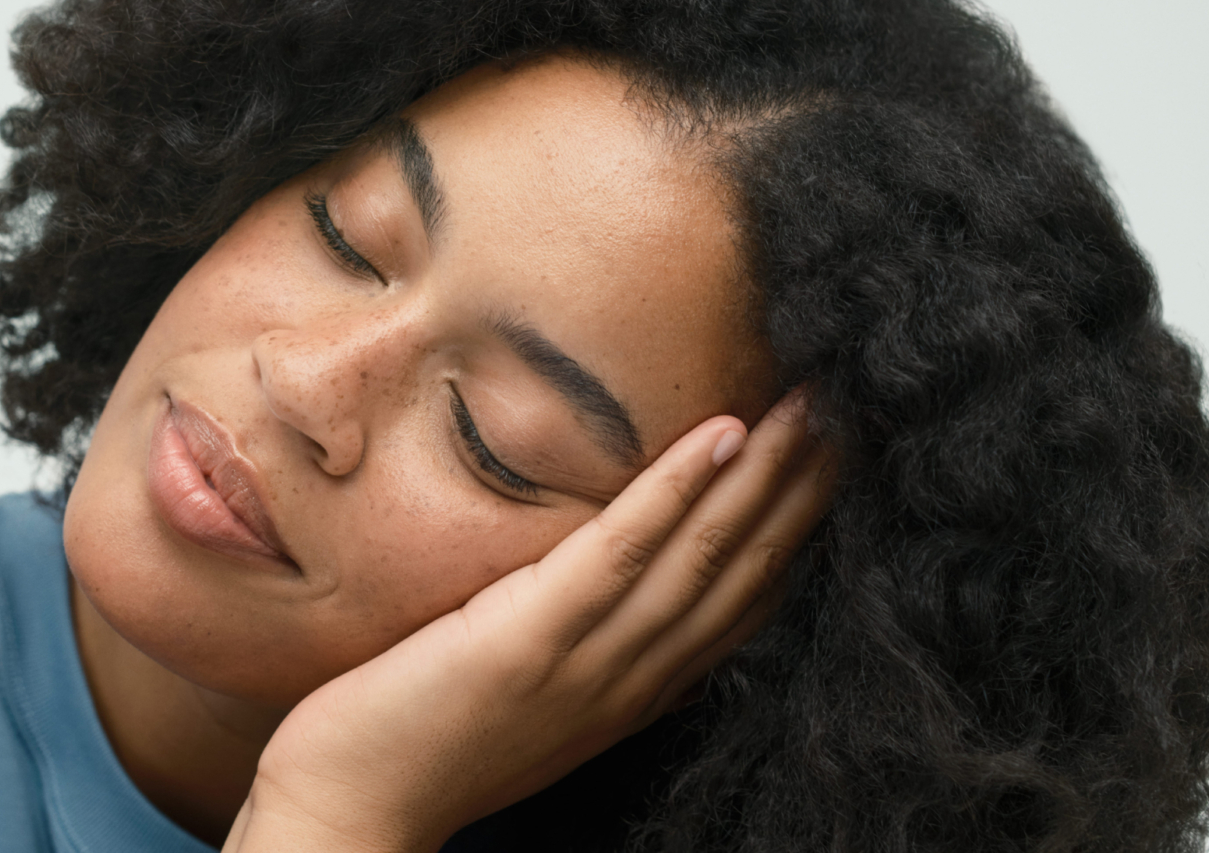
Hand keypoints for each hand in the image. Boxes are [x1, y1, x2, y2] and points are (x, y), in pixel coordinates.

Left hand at [223, 393, 832, 852]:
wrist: (352, 806)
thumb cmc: (422, 738)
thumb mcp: (528, 690)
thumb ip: (576, 640)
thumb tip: (601, 577)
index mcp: (635, 688)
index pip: (741, 601)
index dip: (795, 528)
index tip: (837, 459)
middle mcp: (632, 678)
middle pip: (745, 571)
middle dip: (805, 488)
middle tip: (857, 405)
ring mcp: (587, 660)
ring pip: (703, 554)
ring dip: (766, 473)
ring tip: (813, 402)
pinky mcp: (529, 638)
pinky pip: (621, 553)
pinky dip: (677, 491)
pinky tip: (721, 432)